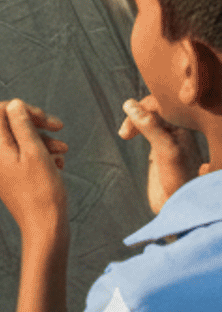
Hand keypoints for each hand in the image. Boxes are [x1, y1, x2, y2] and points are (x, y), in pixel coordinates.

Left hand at [0, 99, 68, 235]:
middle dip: (36, 125)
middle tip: (59, 128)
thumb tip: (14, 104)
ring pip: (20, 142)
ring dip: (43, 141)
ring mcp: (1, 169)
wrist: (45, 230)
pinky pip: (24, 159)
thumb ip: (22, 125)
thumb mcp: (35, 152)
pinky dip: (41, 156)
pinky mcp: (12, 180)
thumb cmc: (43, 192)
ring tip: (64, 151)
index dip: (23, 109)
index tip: (46, 118)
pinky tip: (58, 164)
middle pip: (10, 125)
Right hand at [120, 95, 209, 212]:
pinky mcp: (160, 148)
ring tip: (125, 133)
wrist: (179, 208)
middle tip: (126, 131)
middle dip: (137, 111)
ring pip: (149, 116)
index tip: (129, 123)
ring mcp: (169, 138)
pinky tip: (128, 135)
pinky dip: (134, 126)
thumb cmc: (179, 181)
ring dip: (134, 120)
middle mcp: (179, 129)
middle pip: (155, 106)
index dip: (144, 106)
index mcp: (187, 126)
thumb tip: (128, 103)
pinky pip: (146, 127)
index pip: (163, 102)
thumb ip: (150, 126)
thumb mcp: (166, 151)